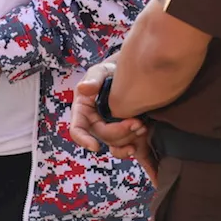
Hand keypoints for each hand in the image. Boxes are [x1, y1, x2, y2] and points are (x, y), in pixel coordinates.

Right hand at [70, 62, 157, 181]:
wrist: (127, 76)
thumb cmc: (108, 73)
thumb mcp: (100, 71)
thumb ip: (93, 78)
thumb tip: (83, 88)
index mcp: (83, 111)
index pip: (77, 129)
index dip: (83, 139)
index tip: (95, 146)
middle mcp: (93, 123)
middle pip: (103, 136)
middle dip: (120, 132)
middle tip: (138, 123)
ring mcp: (108, 130)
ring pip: (115, 144)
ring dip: (129, 138)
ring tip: (143, 126)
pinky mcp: (122, 134)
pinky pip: (123, 148)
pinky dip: (130, 149)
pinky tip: (137, 146)